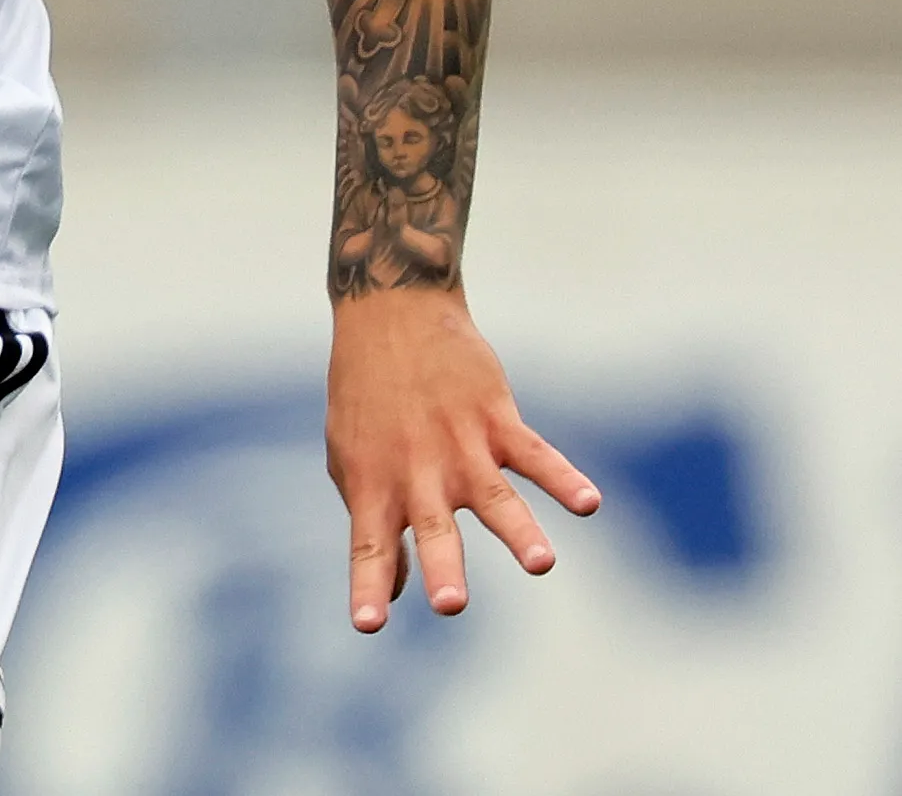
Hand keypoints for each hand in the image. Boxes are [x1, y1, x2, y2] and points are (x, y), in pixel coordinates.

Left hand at [324, 287, 597, 630]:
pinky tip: (589, 503)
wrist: (390, 316)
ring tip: (543, 565)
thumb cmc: (366, 402)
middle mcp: (417, 471)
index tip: (370, 626)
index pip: (369, 546)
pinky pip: (534, 453)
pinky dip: (564, 478)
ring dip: (520, 532)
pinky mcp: (496, 419)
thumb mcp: (353, 462)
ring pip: (494, 496)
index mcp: (375, 484)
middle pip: (433, 528)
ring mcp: (459, 444)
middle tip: (452, 604)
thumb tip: (394, 592)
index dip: (369, 586)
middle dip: (443, 566)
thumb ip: (375, 525)